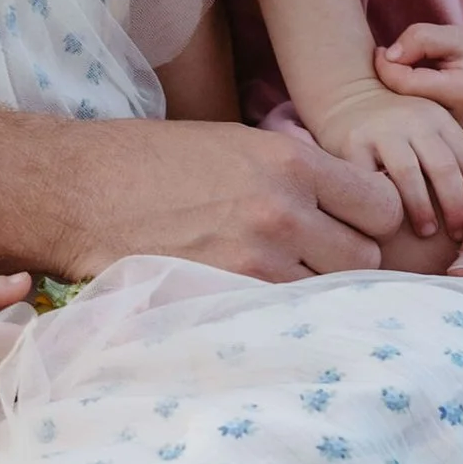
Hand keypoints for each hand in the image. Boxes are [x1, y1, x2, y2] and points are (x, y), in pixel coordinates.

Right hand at [49, 119, 402, 281]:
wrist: (80, 191)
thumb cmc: (153, 162)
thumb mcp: (235, 144)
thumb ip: (294, 174)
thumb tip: (346, 205)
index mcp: (290, 161)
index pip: (382, 206)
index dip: (370, 220)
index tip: (350, 224)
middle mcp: (284, 209)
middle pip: (366, 259)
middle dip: (345, 261)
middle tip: (311, 257)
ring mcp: (255, 260)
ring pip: (328, 295)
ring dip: (311, 291)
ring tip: (274, 278)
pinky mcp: (224, 298)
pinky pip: (282, 319)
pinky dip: (276, 315)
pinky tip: (252, 299)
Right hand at [306, 78, 462, 242]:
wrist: (346, 98)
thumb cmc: (396, 128)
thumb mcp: (431, 130)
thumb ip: (457, 155)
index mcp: (439, 120)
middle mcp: (414, 120)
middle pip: (444, 168)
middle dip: (455, 206)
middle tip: (458, 235)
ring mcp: (382, 130)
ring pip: (409, 174)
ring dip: (421, 208)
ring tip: (427, 232)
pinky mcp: (353, 142)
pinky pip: (370, 180)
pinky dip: (382, 202)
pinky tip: (389, 221)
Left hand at [375, 20, 462, 147]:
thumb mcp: (453, 35)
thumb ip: (420, 38)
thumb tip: (388, 57)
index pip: (406, 85)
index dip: (385, 67)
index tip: (381, 54)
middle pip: (406, 113)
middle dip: (389, 92)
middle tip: (388, 74)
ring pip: (414, 133)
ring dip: (400, 113)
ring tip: (401, 93)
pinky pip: (428, 145)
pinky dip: (414, 128)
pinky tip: (414, 112)